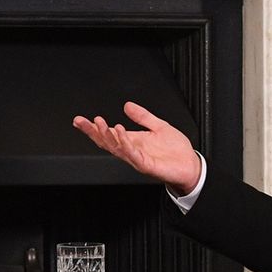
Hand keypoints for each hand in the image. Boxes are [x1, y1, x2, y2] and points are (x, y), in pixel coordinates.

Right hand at [72, 102, 202, 193]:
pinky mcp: (147, 165)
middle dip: (93, 132)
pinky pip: (132, 154)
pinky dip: (125, 143)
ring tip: (100, 124)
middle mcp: (132, 150)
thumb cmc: (176, 151)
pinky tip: (120, 132)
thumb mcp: (159, 126)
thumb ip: (143, 116)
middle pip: (107, 142)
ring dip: (107, 136)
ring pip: (116, 148)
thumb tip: (127, 105)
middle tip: (83, 122)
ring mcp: (138, 158)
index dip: (93, 128)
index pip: (109, 134)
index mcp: (133, 141)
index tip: (80, 120)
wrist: (191, 166)